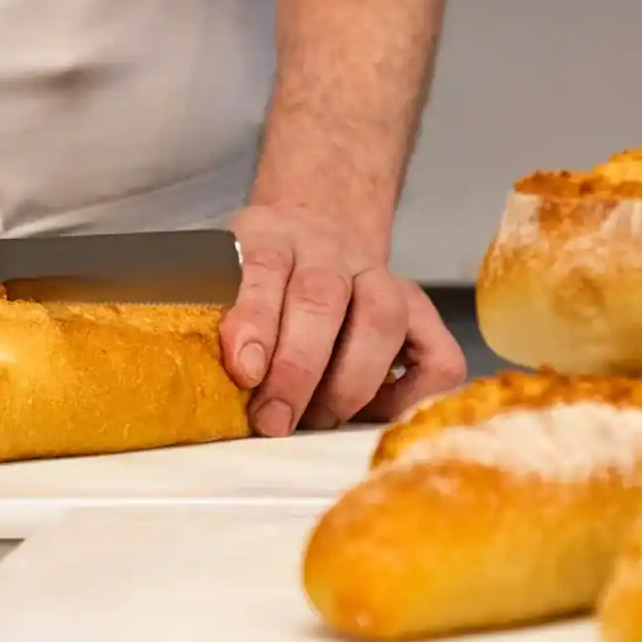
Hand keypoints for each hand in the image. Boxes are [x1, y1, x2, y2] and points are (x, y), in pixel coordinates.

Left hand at [220, 204, 467, 436]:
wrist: (315, 222)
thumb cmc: (258, 273)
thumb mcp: (222, 272)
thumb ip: (216, 314)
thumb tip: (203, 383)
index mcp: (271, 237)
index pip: (262, 269)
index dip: (255, 320)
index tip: (244, 370)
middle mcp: (329, 251)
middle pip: (321, 300)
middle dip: (297, 369)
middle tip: (274, 420)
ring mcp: (380, 278)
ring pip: (381, 320)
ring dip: (349, 382)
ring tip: (320, 419)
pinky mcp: (417, 309)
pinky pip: (437, 353)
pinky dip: (415, 392)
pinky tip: (378, 411)